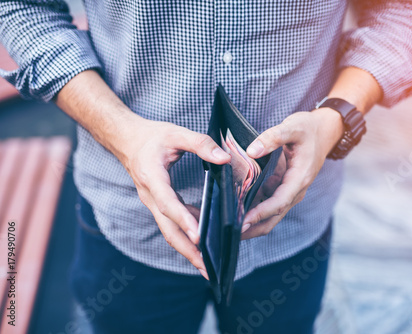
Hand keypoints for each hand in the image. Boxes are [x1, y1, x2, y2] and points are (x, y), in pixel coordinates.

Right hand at [118, 118, 230, 278]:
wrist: (127, 140)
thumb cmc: (151, 137)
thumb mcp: (176, 133)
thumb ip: (200, 144)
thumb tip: (225, 158)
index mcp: (152, 178)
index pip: (168, 204)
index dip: (183, 220)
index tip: (199, 235)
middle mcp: (151, 196)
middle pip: (168, 229)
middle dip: (187, 250)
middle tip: (207, 268)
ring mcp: (154, 202)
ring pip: (170, 231)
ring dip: (188, 248)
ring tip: (209, 265)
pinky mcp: (160, 203)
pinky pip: (172, 223)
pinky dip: (187, 233)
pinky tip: (204, 239)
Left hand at [241, 108, 342, 238]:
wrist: (323, 131)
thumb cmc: (309, 129)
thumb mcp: (293, 127)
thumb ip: (273, 137)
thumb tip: (251, 151)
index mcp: (300, 178)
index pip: (279, 202)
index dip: (261, 213)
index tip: (243, 221)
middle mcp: (296, 190)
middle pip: (274, 216)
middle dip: (254, 227)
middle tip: (231, 233)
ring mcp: (290, 191)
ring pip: (271, 214)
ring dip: (253, 222)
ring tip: (229, 226)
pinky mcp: (284, 188)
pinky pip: (269, 204)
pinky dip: (254, 210)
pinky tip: (236, 211)